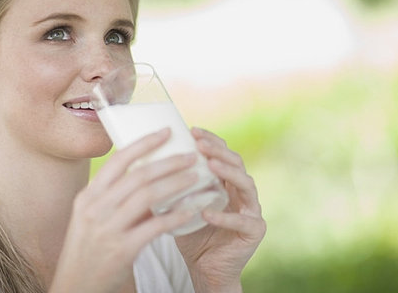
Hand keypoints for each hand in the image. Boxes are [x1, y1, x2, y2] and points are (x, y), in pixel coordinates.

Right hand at [49, 128, 196, 292]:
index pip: (119, 160)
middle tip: (190, 156)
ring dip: (176, 184)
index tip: (166, 132)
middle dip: (169, 162)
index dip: (144, 143)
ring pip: (148, 196)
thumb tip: (149, 176)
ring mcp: (108, 229)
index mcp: (89, 196)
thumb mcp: (92, 217)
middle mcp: (95, 208)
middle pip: (139, 175)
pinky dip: (175, 216)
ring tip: (195, 177)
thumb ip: (116, 197)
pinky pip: (155, 227)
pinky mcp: (122, 250)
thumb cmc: (88, 250)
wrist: (76, 286)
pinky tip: (191, 210)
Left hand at [175, 128, 265, 292]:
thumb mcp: (180, 204)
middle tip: (201, 144)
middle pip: (237, 162)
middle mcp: (242, 191)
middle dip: (219, 150)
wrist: (204, 268)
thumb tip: (143, 161)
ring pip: (247, 184)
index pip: (223, 153)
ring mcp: (252, 210)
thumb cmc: (191, 234)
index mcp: (227, 181)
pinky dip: (224, 216)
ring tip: (210, 166)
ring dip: (228, 173)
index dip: (211, 140)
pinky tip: (206, 212)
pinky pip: (242, 220)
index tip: (193, 130)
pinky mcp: (255, 230)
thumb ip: (172, 185)